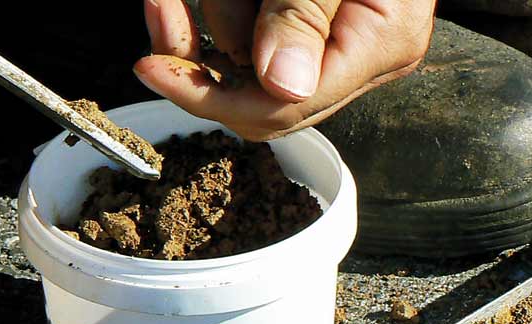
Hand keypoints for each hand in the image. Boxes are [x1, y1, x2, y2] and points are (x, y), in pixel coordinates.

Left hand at [133, 0, 435, 140]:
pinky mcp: (308, 19)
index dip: (211, 97)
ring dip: (219, 9)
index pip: (286, 106)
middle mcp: (357, 56)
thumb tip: (283, 84)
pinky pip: (249, 32)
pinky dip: (225, 7)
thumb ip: (304, 13)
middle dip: (202, 55)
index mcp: (377, 46)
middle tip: (162, 11)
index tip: (154, 68)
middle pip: (259, 95)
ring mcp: (332, 40)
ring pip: (246, 59)